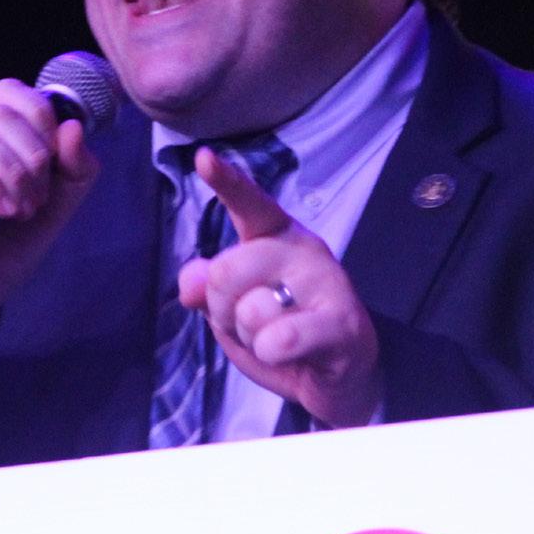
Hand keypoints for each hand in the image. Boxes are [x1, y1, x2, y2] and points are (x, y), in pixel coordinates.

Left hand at [177, 148, 382, 427]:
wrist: (341, 375)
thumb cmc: (285, 332)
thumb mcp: (234, 311)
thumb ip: (208, 289)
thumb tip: (191, 280)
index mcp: (276, 237)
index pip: (249, 203)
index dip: (226, 180)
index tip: (203, 157)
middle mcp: (303, 250)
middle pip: (227, 269)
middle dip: (222, 308)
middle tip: (249, 321)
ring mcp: (326, 284)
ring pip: (250, 311)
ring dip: (251, 338)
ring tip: (277, 340)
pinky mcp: (342, 324)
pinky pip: (279, 338)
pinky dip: (270, 353)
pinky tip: (290, 354)